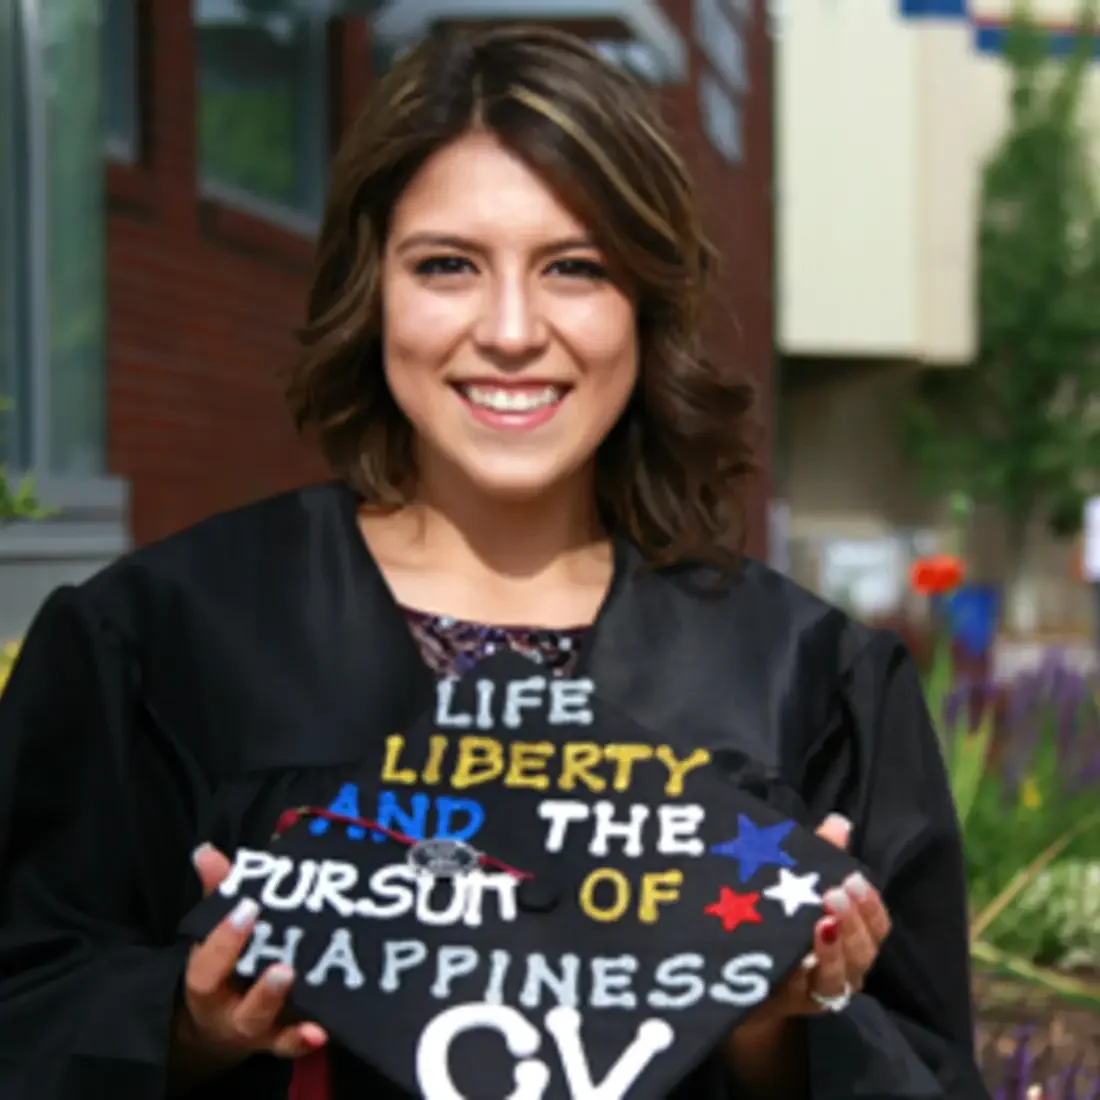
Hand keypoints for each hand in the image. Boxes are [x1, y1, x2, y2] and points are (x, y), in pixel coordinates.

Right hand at [169, 844, 327, 1089]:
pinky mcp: (283, 1039)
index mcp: (208, 984)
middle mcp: (232, 1013)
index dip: (226, 940)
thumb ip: (217, 892)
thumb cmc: (222, 965)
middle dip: (265, 991)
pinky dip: (305, 1039)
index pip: (207, 968)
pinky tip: (322, 1030)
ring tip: (313, 1008)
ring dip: (291, 1020)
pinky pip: (294, 1044)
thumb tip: (207, 851)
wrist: (218, 1022)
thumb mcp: (215, 932)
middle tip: (284, 967)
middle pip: (245, 1010)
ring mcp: (261, 1030)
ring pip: (273, 1031)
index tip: (249, 907)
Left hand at [746, 813, 892, 1028]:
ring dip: (835, 948)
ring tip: (821, 922)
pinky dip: (809, 973)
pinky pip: (812, 992)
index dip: (871, 905)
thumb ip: (821, 855)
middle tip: (835, 893)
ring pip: (842, 974)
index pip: (877, 924)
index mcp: (853, 935)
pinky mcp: (798, 1002)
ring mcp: (823, 987)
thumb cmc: (780, 919)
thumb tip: (839, 822)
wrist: (741, 971)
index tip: (854, 880)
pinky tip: (800, 956)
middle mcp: (847, 966)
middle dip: (853, 922)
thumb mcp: (797, 884)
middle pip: (864, 950)